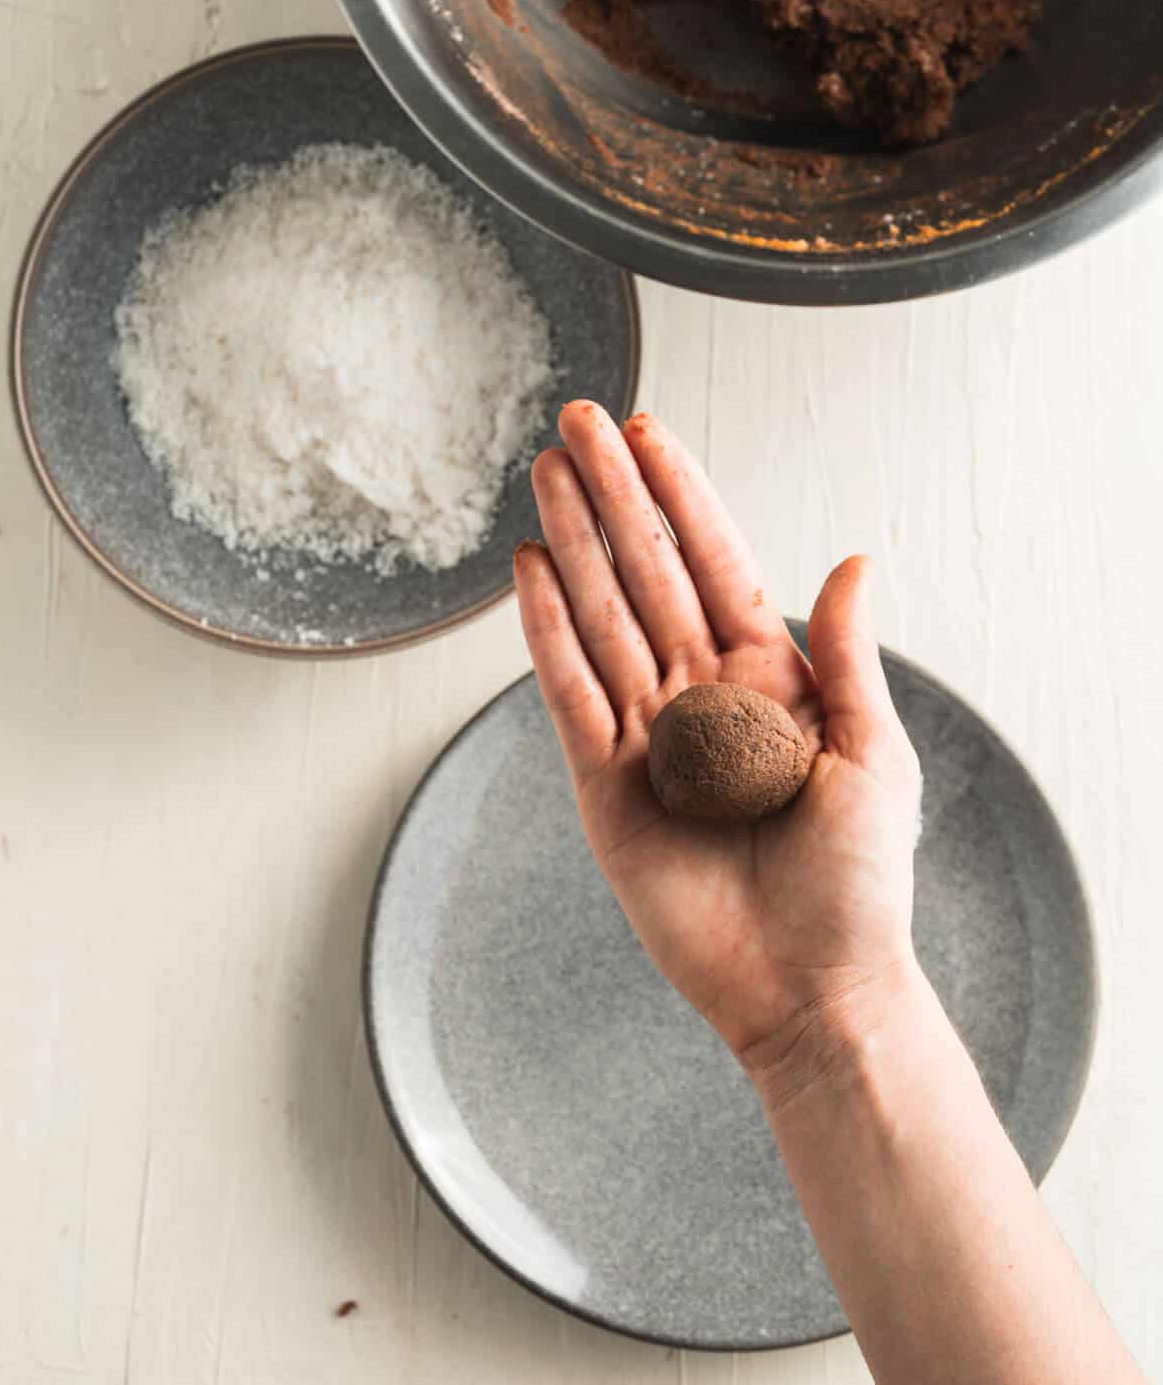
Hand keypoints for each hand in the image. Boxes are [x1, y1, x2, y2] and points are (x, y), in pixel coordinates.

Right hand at [514, 403, 922, 1085]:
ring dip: (573, 541)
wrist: (811, 987)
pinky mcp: (604, 783)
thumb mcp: (875, 757)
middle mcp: (702, 693)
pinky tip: (532, 569)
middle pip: (647, 571)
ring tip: (547, 471)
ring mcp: (648, 734)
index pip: (714, 560)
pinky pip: (571, 690)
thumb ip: (846, 657)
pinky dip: (548, 630)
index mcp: (770, 678)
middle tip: (576, 420)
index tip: (646, 430)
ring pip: (602, 614)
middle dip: (614, 494)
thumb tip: (853, 562)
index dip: (681, 493)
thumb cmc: (857, 883)